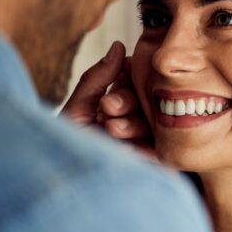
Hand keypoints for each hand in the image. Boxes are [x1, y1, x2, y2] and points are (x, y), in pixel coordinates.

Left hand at [62, 41, 155, 157]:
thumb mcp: (77, 109)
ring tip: (112, 131)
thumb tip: (120, 46)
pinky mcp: (158, 161)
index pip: (134, 83)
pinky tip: (128, 149)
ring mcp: (148, 140)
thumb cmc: (69, 149)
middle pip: (147, 100)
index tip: (108, 95)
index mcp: (117, 104)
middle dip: (126, 104)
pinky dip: (144, 146)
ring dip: (133, 125)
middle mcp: (135, 119)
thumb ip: (97, 77)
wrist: (69, 184)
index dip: (125, 85)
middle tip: (108, 111)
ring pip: (155, 121)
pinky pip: (162, 146)